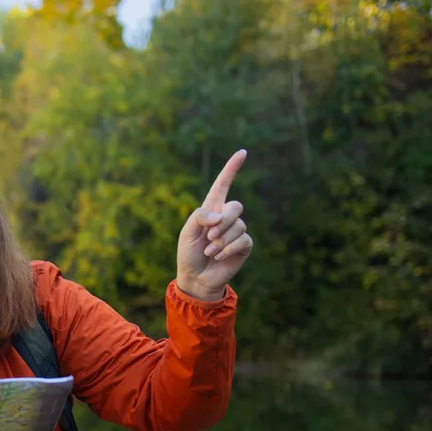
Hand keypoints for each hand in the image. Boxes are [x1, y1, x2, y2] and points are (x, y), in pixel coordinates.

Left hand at [177, 149, 253, 301]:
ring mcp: (237, 231)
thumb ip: (200, 217)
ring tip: (210, 251)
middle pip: (236, 207)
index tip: (242, 152)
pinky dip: (228, 249)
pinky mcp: (244, 246)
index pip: (223, 185)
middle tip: (209, 237)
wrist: (195, 277)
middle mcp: (226, 217)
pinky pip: (243, 240)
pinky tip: (218, 257)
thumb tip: (220, 215)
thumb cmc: (188, 253)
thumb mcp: (187, 232)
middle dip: (223, 222)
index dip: (232, 169)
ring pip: (238, 226)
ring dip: (221, 241)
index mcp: (211, 209)